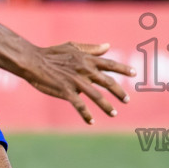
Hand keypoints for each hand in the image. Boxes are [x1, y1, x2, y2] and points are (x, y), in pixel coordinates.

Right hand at [20, 41, 134, 124]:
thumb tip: (107, 46)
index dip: (123, 69)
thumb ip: (91, 49)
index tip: (135, 73)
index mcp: (87, 59)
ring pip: (97, 96)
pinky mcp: (66, 91)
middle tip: (127, 100)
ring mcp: (76, 81)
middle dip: (119, 92)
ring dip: (107, 106)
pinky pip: (79, 105)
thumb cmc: (53, 53)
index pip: (110, 64)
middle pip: (107, 82)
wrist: (33, 61)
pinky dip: (86, 114)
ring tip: (114, 114)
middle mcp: (85, 70)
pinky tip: (91, 122)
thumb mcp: (73, 47)